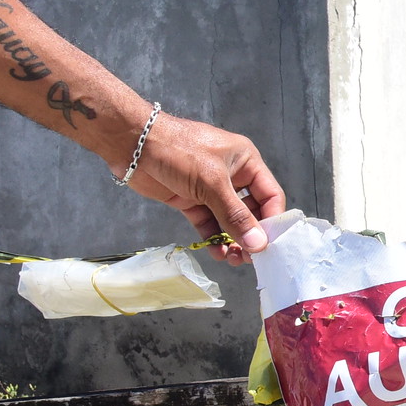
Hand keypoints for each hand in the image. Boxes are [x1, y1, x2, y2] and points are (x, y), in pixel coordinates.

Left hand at [118, 114, 285, 264]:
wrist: (132, 145)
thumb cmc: (179, 152)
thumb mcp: (212, 183)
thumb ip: (235, 216)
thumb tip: (259, 244)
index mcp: (246, 161)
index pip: (270, 195)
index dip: (273, 220)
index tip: (271, 244)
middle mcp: (232, 175)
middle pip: (251, 211)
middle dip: (252, 234)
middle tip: (251, 258)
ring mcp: (210, 189)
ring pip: (229, 220)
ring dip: (233, 240)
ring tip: (234, 260)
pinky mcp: (191, 200)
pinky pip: (208, 223)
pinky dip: (213, 239)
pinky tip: (217, 253)